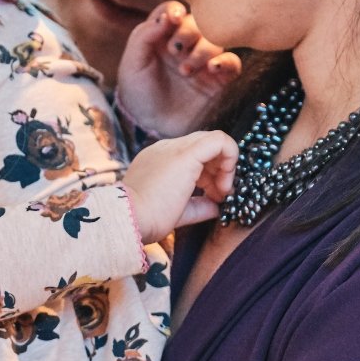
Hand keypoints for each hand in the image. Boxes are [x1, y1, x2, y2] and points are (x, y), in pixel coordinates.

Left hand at [116, 1, 242, 137]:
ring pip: (217, 39)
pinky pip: (233, 63)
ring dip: (203, 50)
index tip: (173, 19)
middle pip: (198, 21)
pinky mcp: (219, 79)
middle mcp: (186, 43)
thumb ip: (145, 36)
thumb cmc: (139, 93)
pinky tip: (212, 69)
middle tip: (176, 51)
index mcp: (163, 34)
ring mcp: (204, 60)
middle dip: (189, 32)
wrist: (151, 126)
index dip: (175, 11)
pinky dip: (225, 61)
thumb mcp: (133, 63)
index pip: (174, 10)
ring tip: (185, 71)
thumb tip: (168, 16)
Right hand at [122, 130, 238, 242]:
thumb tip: (216, 207)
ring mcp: (174, 148)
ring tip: (221, 193)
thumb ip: (197, 207)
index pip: (193, 155)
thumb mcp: (176, 212)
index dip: (210, 175)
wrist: (128, 218)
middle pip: (204, 146)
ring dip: (225, 167)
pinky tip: (225, 183)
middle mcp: (166, 149)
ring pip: (213, 141)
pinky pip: (220, 140)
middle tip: (220, 195)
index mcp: (159, 160)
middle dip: (219, 170)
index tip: (213, 197)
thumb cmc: (146, 220)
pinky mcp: (186, 153)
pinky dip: (231, 157)